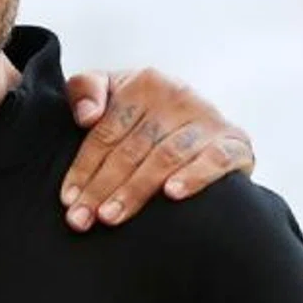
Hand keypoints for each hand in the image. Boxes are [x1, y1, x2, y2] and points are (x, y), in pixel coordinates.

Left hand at [60, 68, 255, 231]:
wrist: (203, 126)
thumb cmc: (144, 115)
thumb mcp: (112, 92)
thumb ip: (85, 90)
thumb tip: (86, 115)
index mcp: (144, 83)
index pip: (106, 131)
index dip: (83, 166)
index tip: (68, 199)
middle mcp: (177, 96)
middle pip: (131, 148)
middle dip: (102, 187)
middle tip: (82, 219)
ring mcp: (208, 119)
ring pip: (165, 157)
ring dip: (136, 189)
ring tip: (111, 216)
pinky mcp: (235, 142)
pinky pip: (214, 159)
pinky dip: (193, 176)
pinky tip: (172, 194)